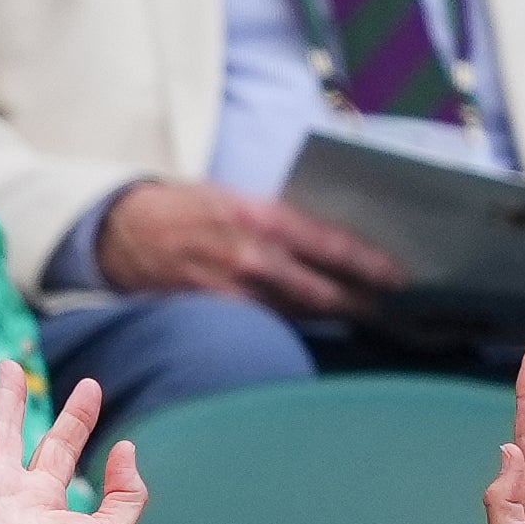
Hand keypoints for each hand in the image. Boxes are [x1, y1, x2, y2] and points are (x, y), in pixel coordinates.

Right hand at [95, 180, 400, 316]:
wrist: (125, 232)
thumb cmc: (188, 209)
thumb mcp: (240, 199)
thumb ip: (281, 221)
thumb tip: (328, 242)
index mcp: (264, 218)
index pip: (331, 246)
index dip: (369, 265)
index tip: (399, 277)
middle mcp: (252, 257)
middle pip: (321, 290)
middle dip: (359, 301)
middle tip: (390, 309)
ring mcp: (233, 291)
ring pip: (296, 311)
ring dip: (330, 316)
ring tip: (360, 316)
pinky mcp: (215, 313)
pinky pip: (265, 322)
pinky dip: (292, 323)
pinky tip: (311, 324)